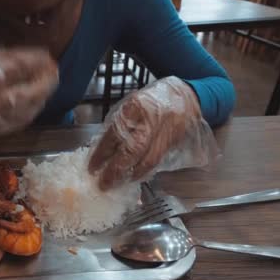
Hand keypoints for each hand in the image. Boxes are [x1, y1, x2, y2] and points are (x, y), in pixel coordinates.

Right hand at [0, 43, 57, 151]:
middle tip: (54, 72)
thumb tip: (17, 57)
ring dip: (41, 100)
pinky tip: (31, 107)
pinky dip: (27, 115)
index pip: (23, 68)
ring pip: (26, 113)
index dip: (39, 62)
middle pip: (31, 94)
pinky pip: (13, 125)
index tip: (48, 57)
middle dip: (47, 83)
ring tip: (46, 88)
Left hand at [88, 76, 206, 189]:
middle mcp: (151, 120)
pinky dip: (144, 171)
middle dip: (116, 170)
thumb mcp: (132, 104)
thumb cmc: (153, 99)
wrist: (186, 96)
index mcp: (135, 107)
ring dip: (130, 175)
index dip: (102, 152)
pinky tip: (133, 177)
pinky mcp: (173, 142)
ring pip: (147, 160)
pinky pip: (157, 161)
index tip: (93, 166)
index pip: (115, 133)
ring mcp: (165, 132)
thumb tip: (103, 148)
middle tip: (103, 183)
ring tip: (117, 184)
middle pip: (132, 150)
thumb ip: (119, 123)